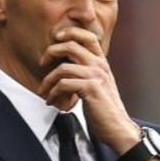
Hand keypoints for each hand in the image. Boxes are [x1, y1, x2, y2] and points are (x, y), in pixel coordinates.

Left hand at [37, 27, 140, 153]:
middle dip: (51, 52)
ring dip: (47, 81)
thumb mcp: (98, 85)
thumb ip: (86, 72)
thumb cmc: (104, 109)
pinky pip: (63, 84)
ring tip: (44, 92)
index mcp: (102, 63)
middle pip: (70, 45)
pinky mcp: (90, 89)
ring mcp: (96, 76)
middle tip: (42, 64)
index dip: (69, 32)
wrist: (117, 128)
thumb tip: (64, 66)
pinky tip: (51, 101)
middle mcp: (100, 66)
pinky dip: (53, 93)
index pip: (88, 36)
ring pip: (62, 68)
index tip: (55, 39)